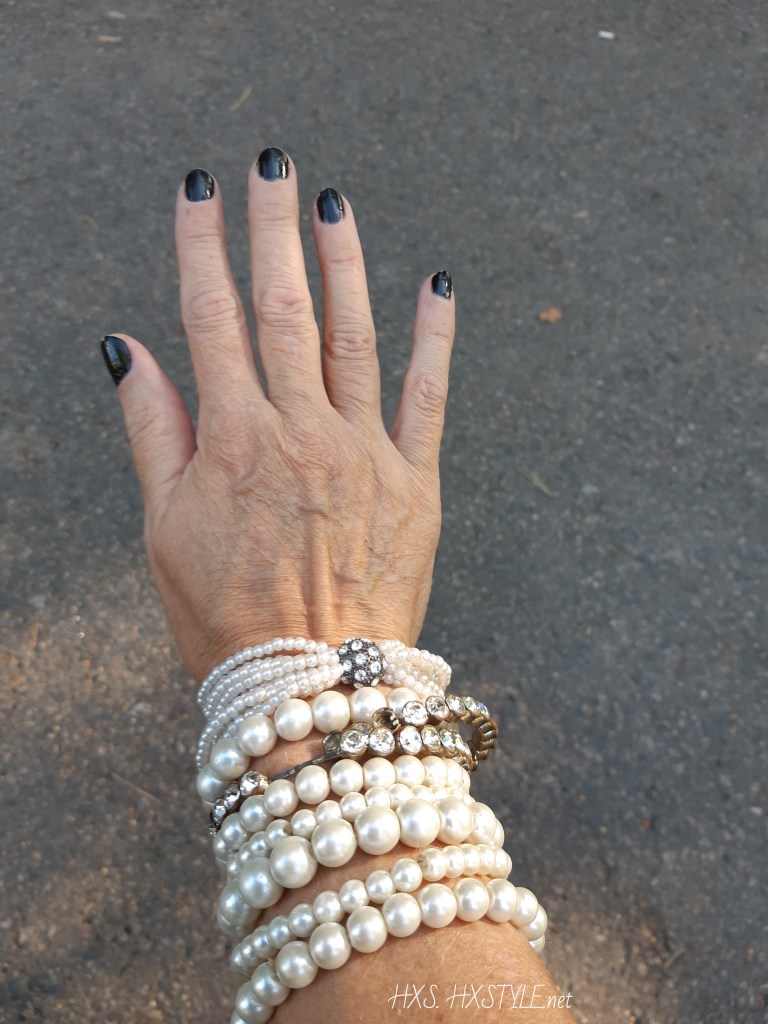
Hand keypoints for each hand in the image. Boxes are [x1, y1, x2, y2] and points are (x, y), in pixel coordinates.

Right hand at [102, 149, 454, 682]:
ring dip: (345, 264)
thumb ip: (151, 430)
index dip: (200, 247)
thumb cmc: (227, 616)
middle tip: (273, 164)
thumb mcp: (164, 528)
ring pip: (354, 337)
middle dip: (273, 229)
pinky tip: (438, 287)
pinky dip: (435, 339)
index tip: (197, 192)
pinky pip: (429, 398)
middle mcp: (303, 433)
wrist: (314, 685)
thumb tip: (125, 348)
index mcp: (235, 441)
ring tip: (335, 205)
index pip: (209, 318)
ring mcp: (366, 455)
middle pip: (283, 309)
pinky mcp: (416, 483)